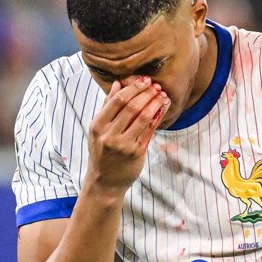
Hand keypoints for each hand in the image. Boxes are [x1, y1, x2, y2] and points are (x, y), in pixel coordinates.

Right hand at [86, 76, 169, 192]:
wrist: (105, 181)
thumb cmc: (102, 151)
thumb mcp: (98, 129)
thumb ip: (107, 106)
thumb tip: (118, 83)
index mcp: (98, 126)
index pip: (117, 100)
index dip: (133, 88)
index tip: (144, 80)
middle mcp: (110, 135)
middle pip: (132, 107)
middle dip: (147, 94)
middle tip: (156, 85)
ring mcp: (123, 145)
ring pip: (143, 118)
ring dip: (155, 103)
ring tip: (162, 95)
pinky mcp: (136, 153)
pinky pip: (150, 131)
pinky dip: (158, 117)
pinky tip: (163, 108)